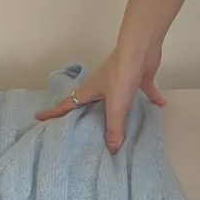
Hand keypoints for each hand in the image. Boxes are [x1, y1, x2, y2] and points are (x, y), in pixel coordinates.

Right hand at [36, 42, 166, 153]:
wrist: (141, 49)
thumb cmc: (122, 74)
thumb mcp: (115, 106)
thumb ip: (114, 128)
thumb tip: (112, 150)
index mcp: (90, 90)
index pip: (68, 104)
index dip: (54, 113)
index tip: (40, 119)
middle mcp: (102, 85)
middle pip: (90, 103)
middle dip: (83, 115)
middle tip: (78, 129)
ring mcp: (120, 80)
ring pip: (116, 99)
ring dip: (116, 110)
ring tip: (116, 124)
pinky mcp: (138, 77)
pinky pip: (144, 91)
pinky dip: (151, 98)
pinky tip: (160, 106)